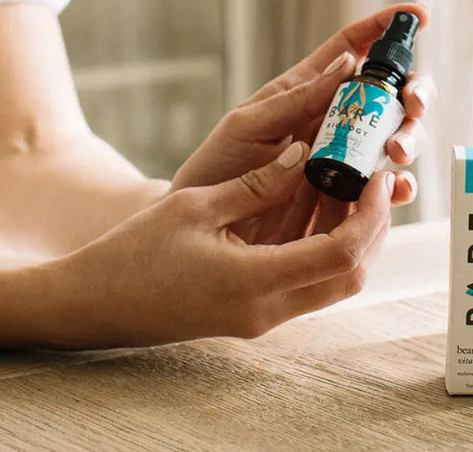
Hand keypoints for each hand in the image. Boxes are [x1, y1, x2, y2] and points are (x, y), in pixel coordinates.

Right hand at [37, 143, 392, 347]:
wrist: (95, 303)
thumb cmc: (133, 253)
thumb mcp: (195, 205)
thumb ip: (258, 183)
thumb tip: (305, 153)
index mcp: (254, 282)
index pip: (342, 252)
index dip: (371, 213)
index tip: (377, 176)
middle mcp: (267, 310)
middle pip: (352, 274)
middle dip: (374, 226)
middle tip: (375, 180)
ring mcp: (263, 318)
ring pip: (336, 284)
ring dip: (354, 238)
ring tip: (352, 187)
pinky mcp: (255, 314)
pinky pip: (310, 284)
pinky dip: (326, 248)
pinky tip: (318, 210)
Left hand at [171, 3, 435, 244]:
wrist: (204, 229)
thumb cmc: (217, 169)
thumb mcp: (249, 126)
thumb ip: (297, 98)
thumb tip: (348, 63)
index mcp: (307, 91)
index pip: (353, 47)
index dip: (387, 28)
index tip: (417, 16)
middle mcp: (334, 121)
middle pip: (390, 95)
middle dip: (414, 92)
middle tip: (411, 104)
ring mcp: (344, 160)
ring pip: (397, 137)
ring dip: (409, 138)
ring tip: (395, 153)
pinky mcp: (349, 200)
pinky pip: (386, 191)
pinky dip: (401, 186)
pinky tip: (395, 188)